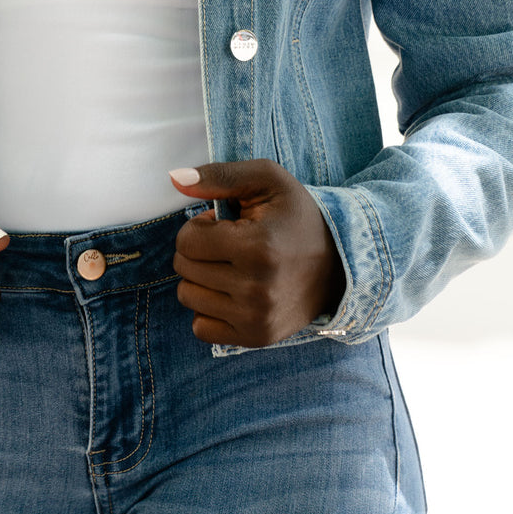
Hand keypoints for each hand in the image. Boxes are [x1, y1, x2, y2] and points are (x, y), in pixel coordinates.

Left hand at [168, 160, 346, 346]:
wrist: (338, 265)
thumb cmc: (295, 216)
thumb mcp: (267, 180)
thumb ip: (218, 175)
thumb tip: (174, 178)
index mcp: (258, 248)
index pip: (187, 241)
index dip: (199, 226)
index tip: (224, 224)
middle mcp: (256, 289)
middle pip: (184, 268)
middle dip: (198, 250)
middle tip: (229, 244)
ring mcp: (256, 319)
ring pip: (188, 296)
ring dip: (201, 278)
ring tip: (230, 266)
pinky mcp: (256, 338)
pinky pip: (200, 327)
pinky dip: (208, 308)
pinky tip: (230, 292)